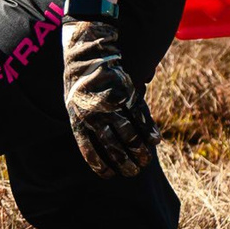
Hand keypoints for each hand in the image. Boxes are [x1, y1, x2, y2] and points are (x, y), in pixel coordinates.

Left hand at [63, 17, 160, 177]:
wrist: (88, 53)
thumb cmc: (81, 83)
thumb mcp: (74, 105)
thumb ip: (85, 125)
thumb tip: (98, 148)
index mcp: (77, 119)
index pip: (89, 150)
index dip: (100, 165)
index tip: (110, 175)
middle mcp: (94, 115)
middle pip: (113, 146)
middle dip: (125, 162)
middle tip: (134, 172)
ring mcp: (111, 105)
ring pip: (129, 134)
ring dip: (140, 150)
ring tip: (146, 160)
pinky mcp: (127, 94)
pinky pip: (140, 117)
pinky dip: (149, 130)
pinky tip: (155, 141)